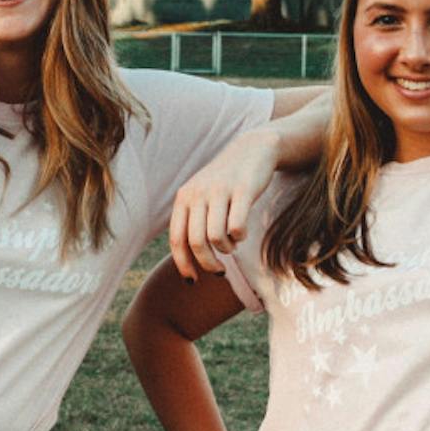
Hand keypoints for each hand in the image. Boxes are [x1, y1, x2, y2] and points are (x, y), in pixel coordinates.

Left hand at [169, 128, 278, 278]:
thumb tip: (188, 260)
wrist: (253, 150)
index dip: (183, 264)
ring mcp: (220, 191)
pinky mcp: (242, 190)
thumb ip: (192, 221)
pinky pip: (237, 227)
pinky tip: (242, 233)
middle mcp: (198, 193)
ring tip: (232, 245)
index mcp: (184, 197)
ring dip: (226, 249)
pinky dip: (240, 237)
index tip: (192, 281)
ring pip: (216, 237)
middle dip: (208, 264)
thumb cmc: (226, 181)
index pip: (176, 239)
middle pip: (197, 243)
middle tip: (219, 270)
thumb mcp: (202, 195)